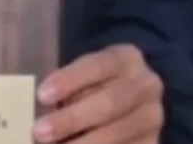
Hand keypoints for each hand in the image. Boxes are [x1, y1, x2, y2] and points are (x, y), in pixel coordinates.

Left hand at [33, 44, 162, 142]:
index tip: (42, 95)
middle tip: (39, 132)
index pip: (96, 66)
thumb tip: (43, 106)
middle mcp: (147, 86)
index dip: (69, 80)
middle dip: (71, 120)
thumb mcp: (88, 72)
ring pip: (116, 134)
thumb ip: (70, 85)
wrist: (134, 99)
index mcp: (127, 58)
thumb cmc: (98, 82)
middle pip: (108, 104)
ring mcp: (153, 118)